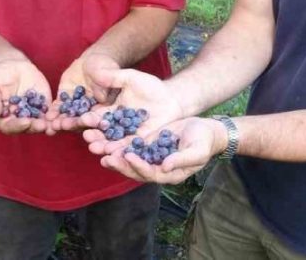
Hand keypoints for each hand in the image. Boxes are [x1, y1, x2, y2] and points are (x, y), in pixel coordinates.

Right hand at [0, 59, 51, 134]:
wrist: (11, 65)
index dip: (17, 126)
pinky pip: (51, 112)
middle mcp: (19, 119)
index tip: (26, 122)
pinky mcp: (44, 104)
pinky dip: (56, 115)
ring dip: (48, 125)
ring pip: (41, 122)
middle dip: (35, 127)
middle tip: (43, 125)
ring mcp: (33, 113)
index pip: (9, 127)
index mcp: (4, 118)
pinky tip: (61, 114)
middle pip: (27, 127)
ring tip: (54, 125)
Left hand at [47, 52, 119, 133]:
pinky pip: (58, 109)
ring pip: (69, 118)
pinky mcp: (65, 101)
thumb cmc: (105, 66)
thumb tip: (102, 98)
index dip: (92, 120)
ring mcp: (76, 108)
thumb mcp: (109, 73)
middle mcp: (90, 112)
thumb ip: (107, 85)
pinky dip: (53, 113)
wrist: (91, 60)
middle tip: (64, 125)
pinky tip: (47, 117)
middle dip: (73, 124)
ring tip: (53, 126)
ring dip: (61, 123)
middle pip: (82, 122)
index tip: (85, 121)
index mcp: (105, 108)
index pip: (99, 117)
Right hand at [79, 68, 184, 154]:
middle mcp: (115, 125)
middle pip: (99, 132)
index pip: (93, 116)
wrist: (172, 99)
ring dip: (101, 145)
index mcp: (109, 111)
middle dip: (90, 134)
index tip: (67, 120)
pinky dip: (119, 152)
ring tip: (93, 147)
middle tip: (83, 136)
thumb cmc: (151, 86)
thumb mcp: (130, 78)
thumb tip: (95, 72)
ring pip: (111, 142)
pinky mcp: (139, 143)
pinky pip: (128, 148)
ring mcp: (127, 135)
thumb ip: (113, 77)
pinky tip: (112, 154)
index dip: (81, 119)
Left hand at [97, 117, 224, 184]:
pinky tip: (107, 139)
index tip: (128, 156)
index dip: (139, 166)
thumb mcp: (196, 151)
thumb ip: (181, 160)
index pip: (150, 174)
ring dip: (115, 157)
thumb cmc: (204, 142)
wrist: (206, 130)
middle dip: (120, 165)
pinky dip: (119, 145)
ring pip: (130, 160)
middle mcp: (157, 168)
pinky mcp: (148, 144)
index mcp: (169, 174)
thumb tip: (164, 167)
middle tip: (106, 158)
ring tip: (100, 151)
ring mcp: (151, 156)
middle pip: (135, 170)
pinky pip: (131, 146)